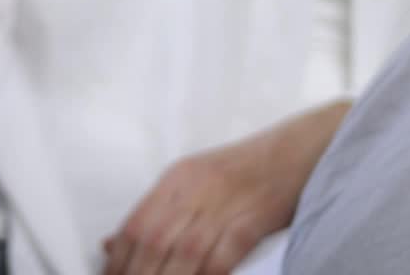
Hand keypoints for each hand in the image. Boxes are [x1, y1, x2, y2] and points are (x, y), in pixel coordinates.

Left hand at [103, 100, 350, 274]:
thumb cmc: (245, 169)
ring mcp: (223, 204)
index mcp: (176, 179)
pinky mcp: (252, 219)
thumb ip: (155, 211)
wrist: (297, 150)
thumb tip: (111, 243)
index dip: (118, 260)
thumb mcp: (192, 179)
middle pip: (153, 242)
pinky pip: (223, 256)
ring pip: (183, 253)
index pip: (134, 226)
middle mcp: (194, 190)